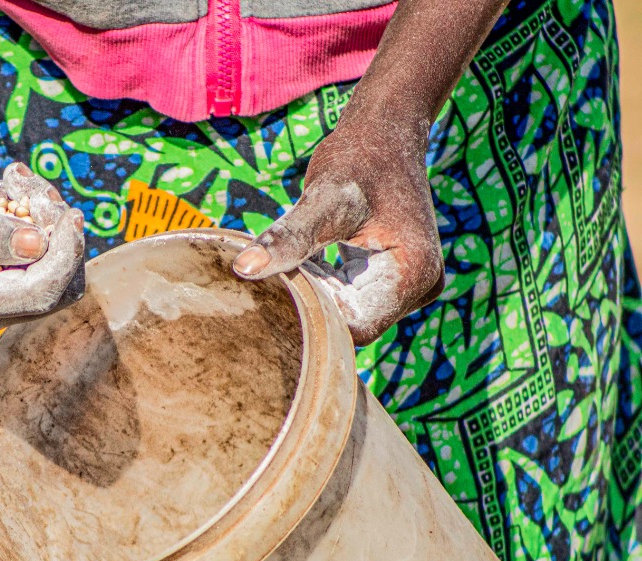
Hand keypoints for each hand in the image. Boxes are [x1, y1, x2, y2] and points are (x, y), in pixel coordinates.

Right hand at [0, 161, 85, 334]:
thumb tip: (35, 246)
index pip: (43, 294)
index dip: (66, 256)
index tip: (69, 212)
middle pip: (60, 283)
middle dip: (57, 231)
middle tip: (30, 185)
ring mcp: (2, 297)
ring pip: (58, 262)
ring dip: (46, 214)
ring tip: (12, 176)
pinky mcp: (11, 277)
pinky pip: (47, 248)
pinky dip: (37, 211)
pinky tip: (11, 180)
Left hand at [232, 121, 443, 345]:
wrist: (385, 131)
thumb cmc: (358, 158)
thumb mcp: (322, 199)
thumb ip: (287, 238)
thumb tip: (243, 268)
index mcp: (414, 275)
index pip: (356, 325)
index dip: (313, 315)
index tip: (279, 291)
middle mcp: (420, 287)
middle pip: (353, 322)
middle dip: (313, 305)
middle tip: (276, 279)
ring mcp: (409, 286)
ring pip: (349, 312)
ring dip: (316, 294)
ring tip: (290, 266)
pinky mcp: (392, 279)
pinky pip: (351, 298)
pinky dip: (323, 285)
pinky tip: (303, 262)